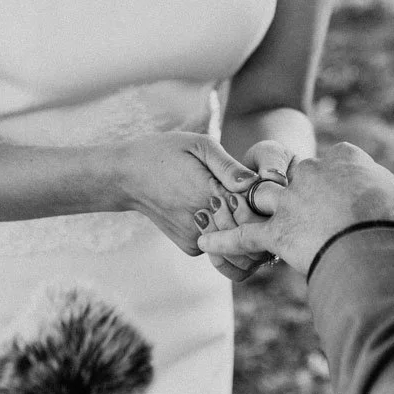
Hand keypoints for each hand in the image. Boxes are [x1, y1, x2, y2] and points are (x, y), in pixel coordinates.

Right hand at [117, 132, 257, 255]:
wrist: (128, 177)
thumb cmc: (166, 153)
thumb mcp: (199, 146)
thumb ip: (229, 166)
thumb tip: (254, 183)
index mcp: (208, 193)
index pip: (253, 210)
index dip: (263, 202)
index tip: (264, 190)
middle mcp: (202, 222)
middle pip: (248, 232)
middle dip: (257, 218)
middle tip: (258, 201)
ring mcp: (196, 240)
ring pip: (236, 244)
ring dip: (244, 229)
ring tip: (240, 206)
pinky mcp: (191, 248)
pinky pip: (220, 246)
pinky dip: (226, 234)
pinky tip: (221, 214)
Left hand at [196, 141, 393, 272]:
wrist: (373, 249)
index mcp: (345, 158)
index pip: (335, 156)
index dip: (335, 174)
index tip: (341, 188)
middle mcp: (311, 172)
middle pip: (293, 172)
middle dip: (291, 185)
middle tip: (295, 203)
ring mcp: (289, 201)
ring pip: (261, 194)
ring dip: (253, 204)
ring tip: (241, 210)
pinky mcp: (274, 232)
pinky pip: (242, 234)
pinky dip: (223, 239)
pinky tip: (206, 242)